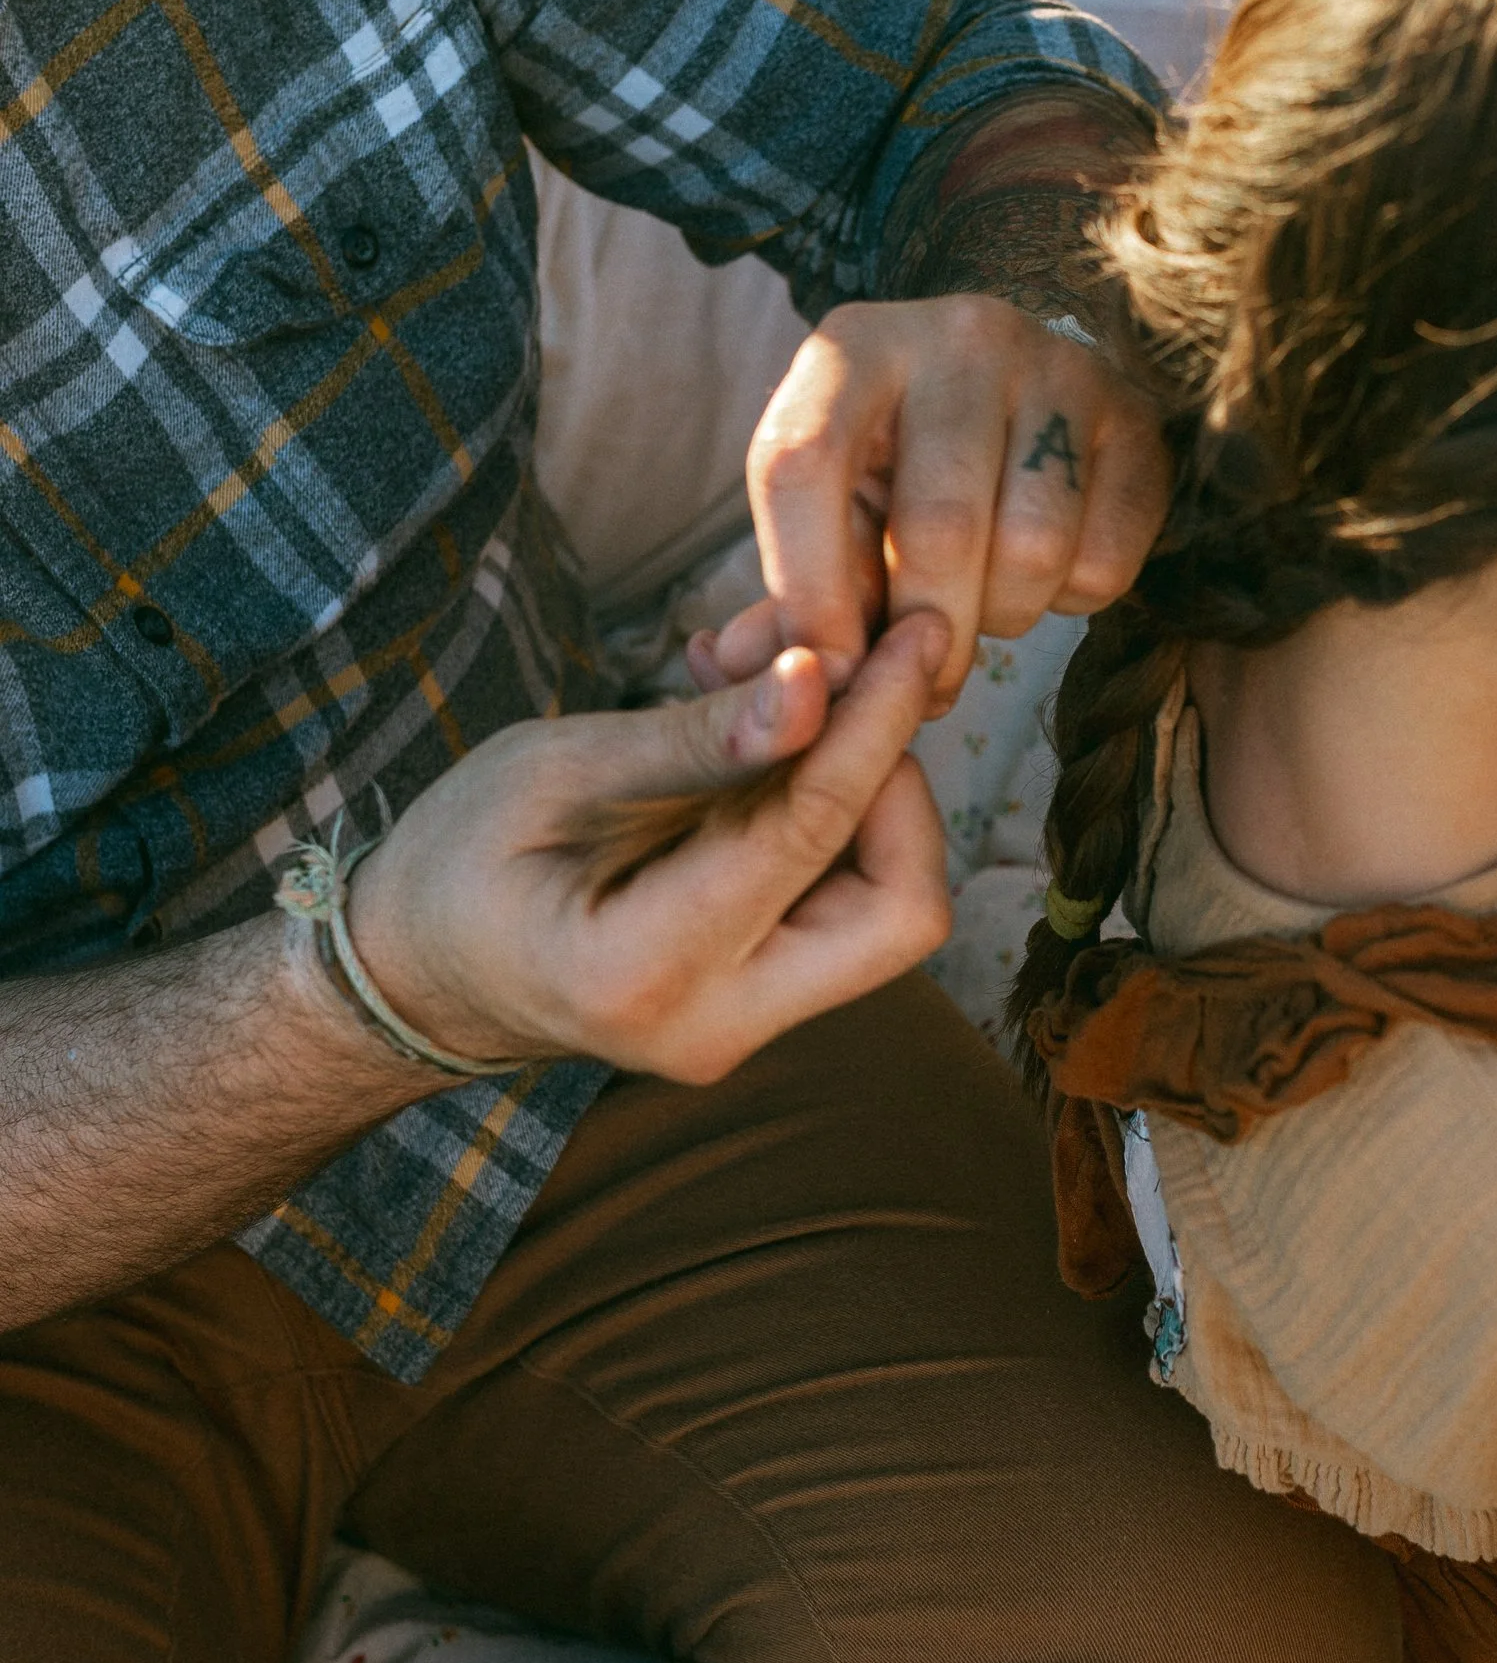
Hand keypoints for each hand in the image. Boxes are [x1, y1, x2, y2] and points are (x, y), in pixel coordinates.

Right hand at [350, 615, 950, 1086]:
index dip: (876, 724)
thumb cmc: (457, 857)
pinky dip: (831, 816)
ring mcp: (746, 1029)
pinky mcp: (763, 1005)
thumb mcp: (554, 772)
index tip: (913, 634)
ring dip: (868, 794)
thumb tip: (822, 679)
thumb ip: (695, 739)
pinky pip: (843, 909)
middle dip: (899, 787)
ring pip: (889, 914)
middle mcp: (716, 1026)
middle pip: (901, 913)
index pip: (811, 835)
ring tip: (786, 697)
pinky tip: (767, 743)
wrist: (417, 971)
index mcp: (642, 970)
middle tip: (842, 688)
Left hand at [696, 294, 1169, 709]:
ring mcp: (1058, 368)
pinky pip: (1107, 557)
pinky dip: (1074, 601)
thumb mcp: (835, 506)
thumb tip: (741, 667)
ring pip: (1033, 548)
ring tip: (987, 606)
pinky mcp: (1136, 418)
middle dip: (927, 634)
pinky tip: (1049, 575)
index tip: (831, 672)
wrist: (1024, 395)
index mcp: (853, 347)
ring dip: (1005, 616)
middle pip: (937, 526)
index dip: (807, 590)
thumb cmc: (904, 467)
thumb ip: (792, 590)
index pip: (800, 464)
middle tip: (925, 678)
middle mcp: (957, 336)